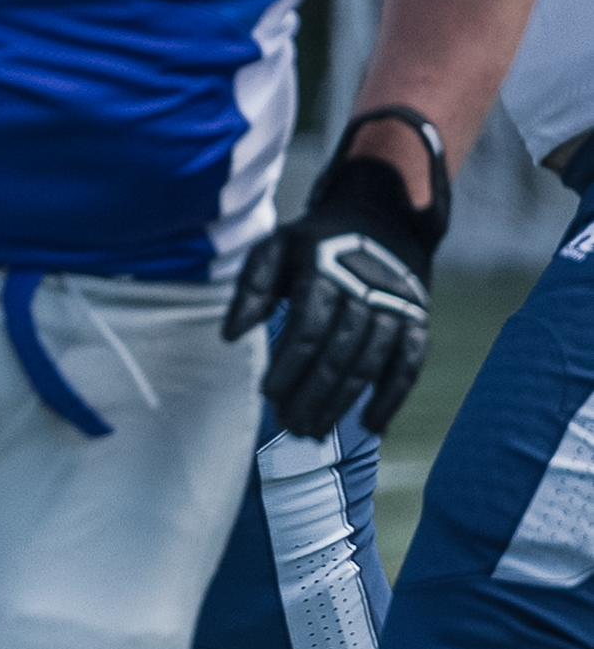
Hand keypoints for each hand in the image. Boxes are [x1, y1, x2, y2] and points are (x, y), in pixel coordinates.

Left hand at [225, 113, 445, 437]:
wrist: (380, 216)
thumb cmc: (315, 241)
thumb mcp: (276, 248)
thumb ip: (252, 287)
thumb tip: (229, 335)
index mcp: (326, 271)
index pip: (308, 328)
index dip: (288, 365)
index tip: (267, 394)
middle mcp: (367, 290)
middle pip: (338, 353)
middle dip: (311, 394)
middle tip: (288, 425)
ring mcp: (397, 307)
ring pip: (370, 364)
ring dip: (342, 404)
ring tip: (313, 432)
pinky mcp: (417, 320)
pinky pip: (410, 364)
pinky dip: (394, 397)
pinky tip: (372, 426)